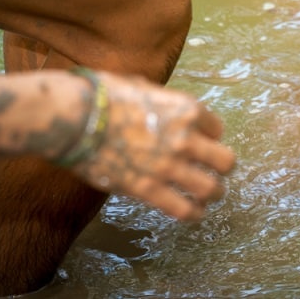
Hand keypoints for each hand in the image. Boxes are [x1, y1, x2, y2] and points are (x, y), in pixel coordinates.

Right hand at [70, 72, 235, 219]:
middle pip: (226, 161)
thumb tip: (163, 106)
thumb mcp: (141, 86)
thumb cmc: (101, 96)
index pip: (217, 128)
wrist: (73, 117)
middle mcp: (185, 138)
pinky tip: (194, 213)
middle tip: (215, 170)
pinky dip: (194, 214)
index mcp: (186, 110)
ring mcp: (169, 166)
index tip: (201, 141)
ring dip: (213, 193)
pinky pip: (184, 209)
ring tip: (208, 195)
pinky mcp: (148, 190)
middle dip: (223, 166)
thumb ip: (161, 100)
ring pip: (212, 189)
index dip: (210, 136)